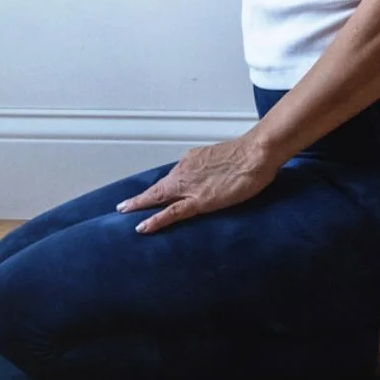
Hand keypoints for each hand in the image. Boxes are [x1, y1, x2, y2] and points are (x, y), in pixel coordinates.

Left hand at [115, 134, 278, 233]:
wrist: (256, 153)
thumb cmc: (248, 156)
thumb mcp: (224, 160)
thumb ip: (214, 170)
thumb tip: (213, 179)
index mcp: (192, 161)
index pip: (171, 177)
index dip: (159, 188)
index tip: (150, 194)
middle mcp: (185, 171)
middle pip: (158, 187)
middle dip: (140, 197)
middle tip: (123, 206)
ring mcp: (190, 186)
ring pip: (158, 197)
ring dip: (140, 205)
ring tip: (124, 213)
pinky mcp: (199, 201)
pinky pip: (171, 212)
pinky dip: (155, 220)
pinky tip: (142, 227)